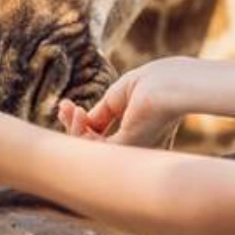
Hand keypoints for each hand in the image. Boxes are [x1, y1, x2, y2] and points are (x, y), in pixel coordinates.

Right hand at [57, 57, 199, 146]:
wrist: (171, 83)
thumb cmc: (153, 83)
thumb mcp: (118, 98)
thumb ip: (101, 115)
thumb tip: (82, 122)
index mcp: (138, 136)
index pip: (102, 139)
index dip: (80, 124)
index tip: (66, 105)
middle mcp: (134, 149)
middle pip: (93, 147)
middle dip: (72, 127)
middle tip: (63, 106)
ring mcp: (129, 151)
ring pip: (89, 150)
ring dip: (72, 127)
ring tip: (68, 107)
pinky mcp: (124, 150)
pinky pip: (90, 148)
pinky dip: (76, 130)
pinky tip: (76, 112)